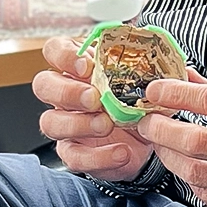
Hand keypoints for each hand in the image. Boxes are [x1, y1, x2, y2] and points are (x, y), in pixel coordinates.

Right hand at [33, 36, 157, 180]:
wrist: (149, 139)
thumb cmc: (140, 101)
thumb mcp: (146, 81)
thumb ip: (147, 70)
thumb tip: (162, 64)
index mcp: (79, 67)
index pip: (54, 50)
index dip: (64, 55)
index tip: (86, 65)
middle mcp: (65, 93)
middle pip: (44, 85)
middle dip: (67, 91)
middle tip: (95, 98)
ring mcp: (65, 123)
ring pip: (50, 122)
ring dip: (78, 124)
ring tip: (107, 125)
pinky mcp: (74, 152)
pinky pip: (73, 156)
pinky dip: (98, 157)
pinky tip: (121, 152)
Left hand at [139, 78, 206, 206]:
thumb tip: (187, 76)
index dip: (177, 92)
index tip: (155, 89)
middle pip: (193, 139)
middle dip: (160, 128)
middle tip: (146, 120)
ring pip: (192, 171)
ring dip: (168, 154)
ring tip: (161, 142)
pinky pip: (204, 193)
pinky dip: (189, 178)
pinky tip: (188, 166)